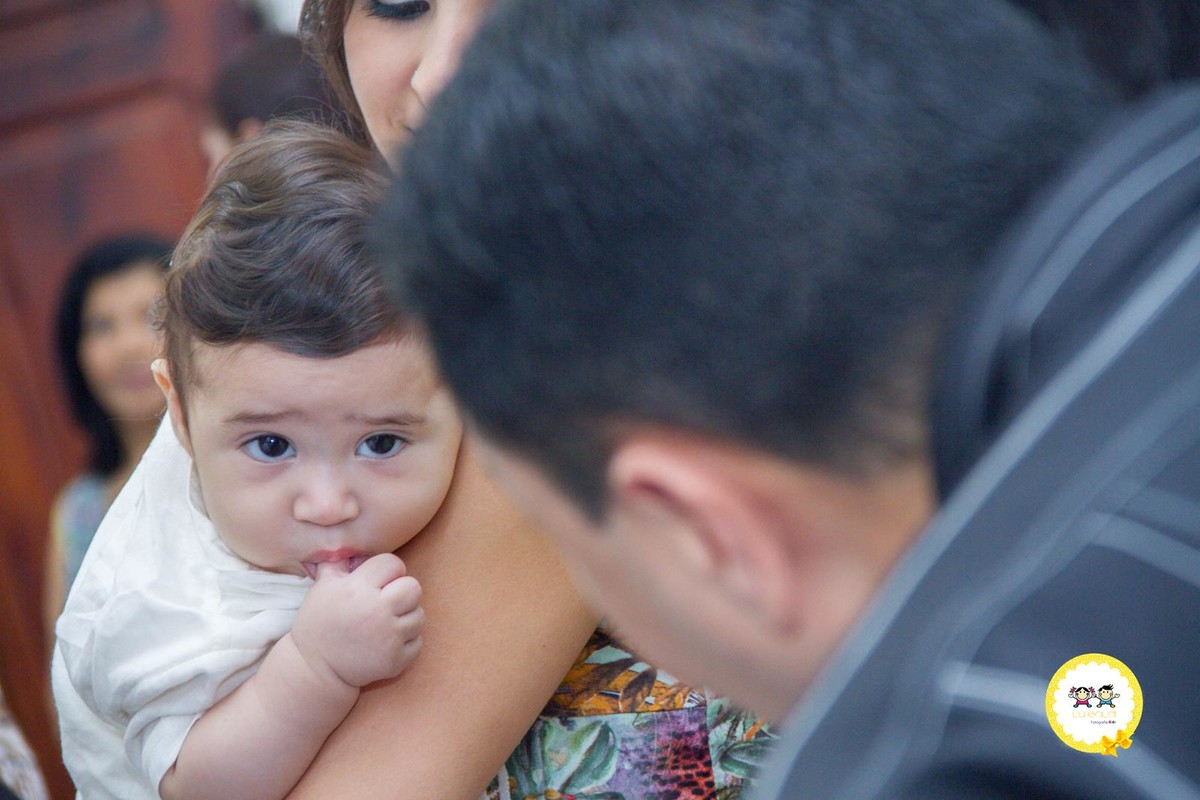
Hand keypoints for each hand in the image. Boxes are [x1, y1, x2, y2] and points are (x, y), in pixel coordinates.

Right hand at [290, 553, 423, 688]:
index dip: (387, 570)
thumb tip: (348, 541)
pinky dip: (406, 641)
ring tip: (386, 623)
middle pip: (414, 587)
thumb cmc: (319, 623)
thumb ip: (338, 562)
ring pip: (419, 615)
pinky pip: (418, 641)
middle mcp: (377, 611)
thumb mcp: (322, 588)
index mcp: (358, 589)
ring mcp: (389, 637)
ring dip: (406, 617)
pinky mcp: (397, 660)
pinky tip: (387, 642)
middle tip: (387, 601)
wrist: (315, 670)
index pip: (393, 564)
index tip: (378, 581)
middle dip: (402, 591)